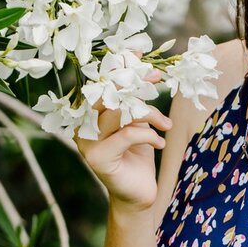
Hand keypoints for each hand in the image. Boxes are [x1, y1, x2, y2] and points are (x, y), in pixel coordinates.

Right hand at [75, 75, 169, 210]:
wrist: (138, 192)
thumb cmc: (138, 154)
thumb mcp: (138, 122)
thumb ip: (135, 100)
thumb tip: (146, 70)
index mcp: (87, 114)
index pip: (100, 84)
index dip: (118, 68)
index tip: (139, 54)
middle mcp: (81, 126)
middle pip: (107, 95)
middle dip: (135, 84)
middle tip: (157, 77)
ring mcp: (86, 142)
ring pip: (119, 113)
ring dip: (149, 114)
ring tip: (166, 124)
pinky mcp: (97, 158)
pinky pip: (128, 135)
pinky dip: (149, 136)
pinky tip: (159, 143)